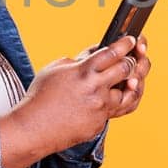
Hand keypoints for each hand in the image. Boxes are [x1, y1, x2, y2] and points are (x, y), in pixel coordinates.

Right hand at [0, 35, 145, 167]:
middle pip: (127, 69)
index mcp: (84, 72)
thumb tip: (96, 53)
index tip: (131, 40)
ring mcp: (100, 108)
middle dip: (132, 61)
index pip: (113, 52)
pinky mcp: (100, 123)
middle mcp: (96, 89)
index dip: (125, 44)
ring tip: (126, 80)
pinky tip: (109, 98)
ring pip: (128, 93)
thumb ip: (79, 59)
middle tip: (132, 58)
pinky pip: (114, 111)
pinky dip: (112, 103)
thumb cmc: (41, 97)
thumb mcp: (56, 68)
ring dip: (128, 84)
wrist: (34, 127)